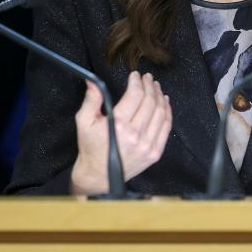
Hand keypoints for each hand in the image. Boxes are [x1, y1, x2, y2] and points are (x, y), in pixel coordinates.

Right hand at [71, 71, 171, 194]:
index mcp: (118, 125)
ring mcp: (147, 145)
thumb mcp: (84, 121)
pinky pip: (166, 127)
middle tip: (148, 78)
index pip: (135, 95)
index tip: (135, 75)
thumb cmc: (90, 146)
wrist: (98, 176)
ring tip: (156, 87)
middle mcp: (135, 135)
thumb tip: (93, 81)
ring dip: (159, 96)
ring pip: (161, 113)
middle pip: (150, 102)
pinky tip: (164, 102)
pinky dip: (167, 112)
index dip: (137, 82)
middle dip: (149, 86)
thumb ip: (91, 99)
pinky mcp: (155, 153)